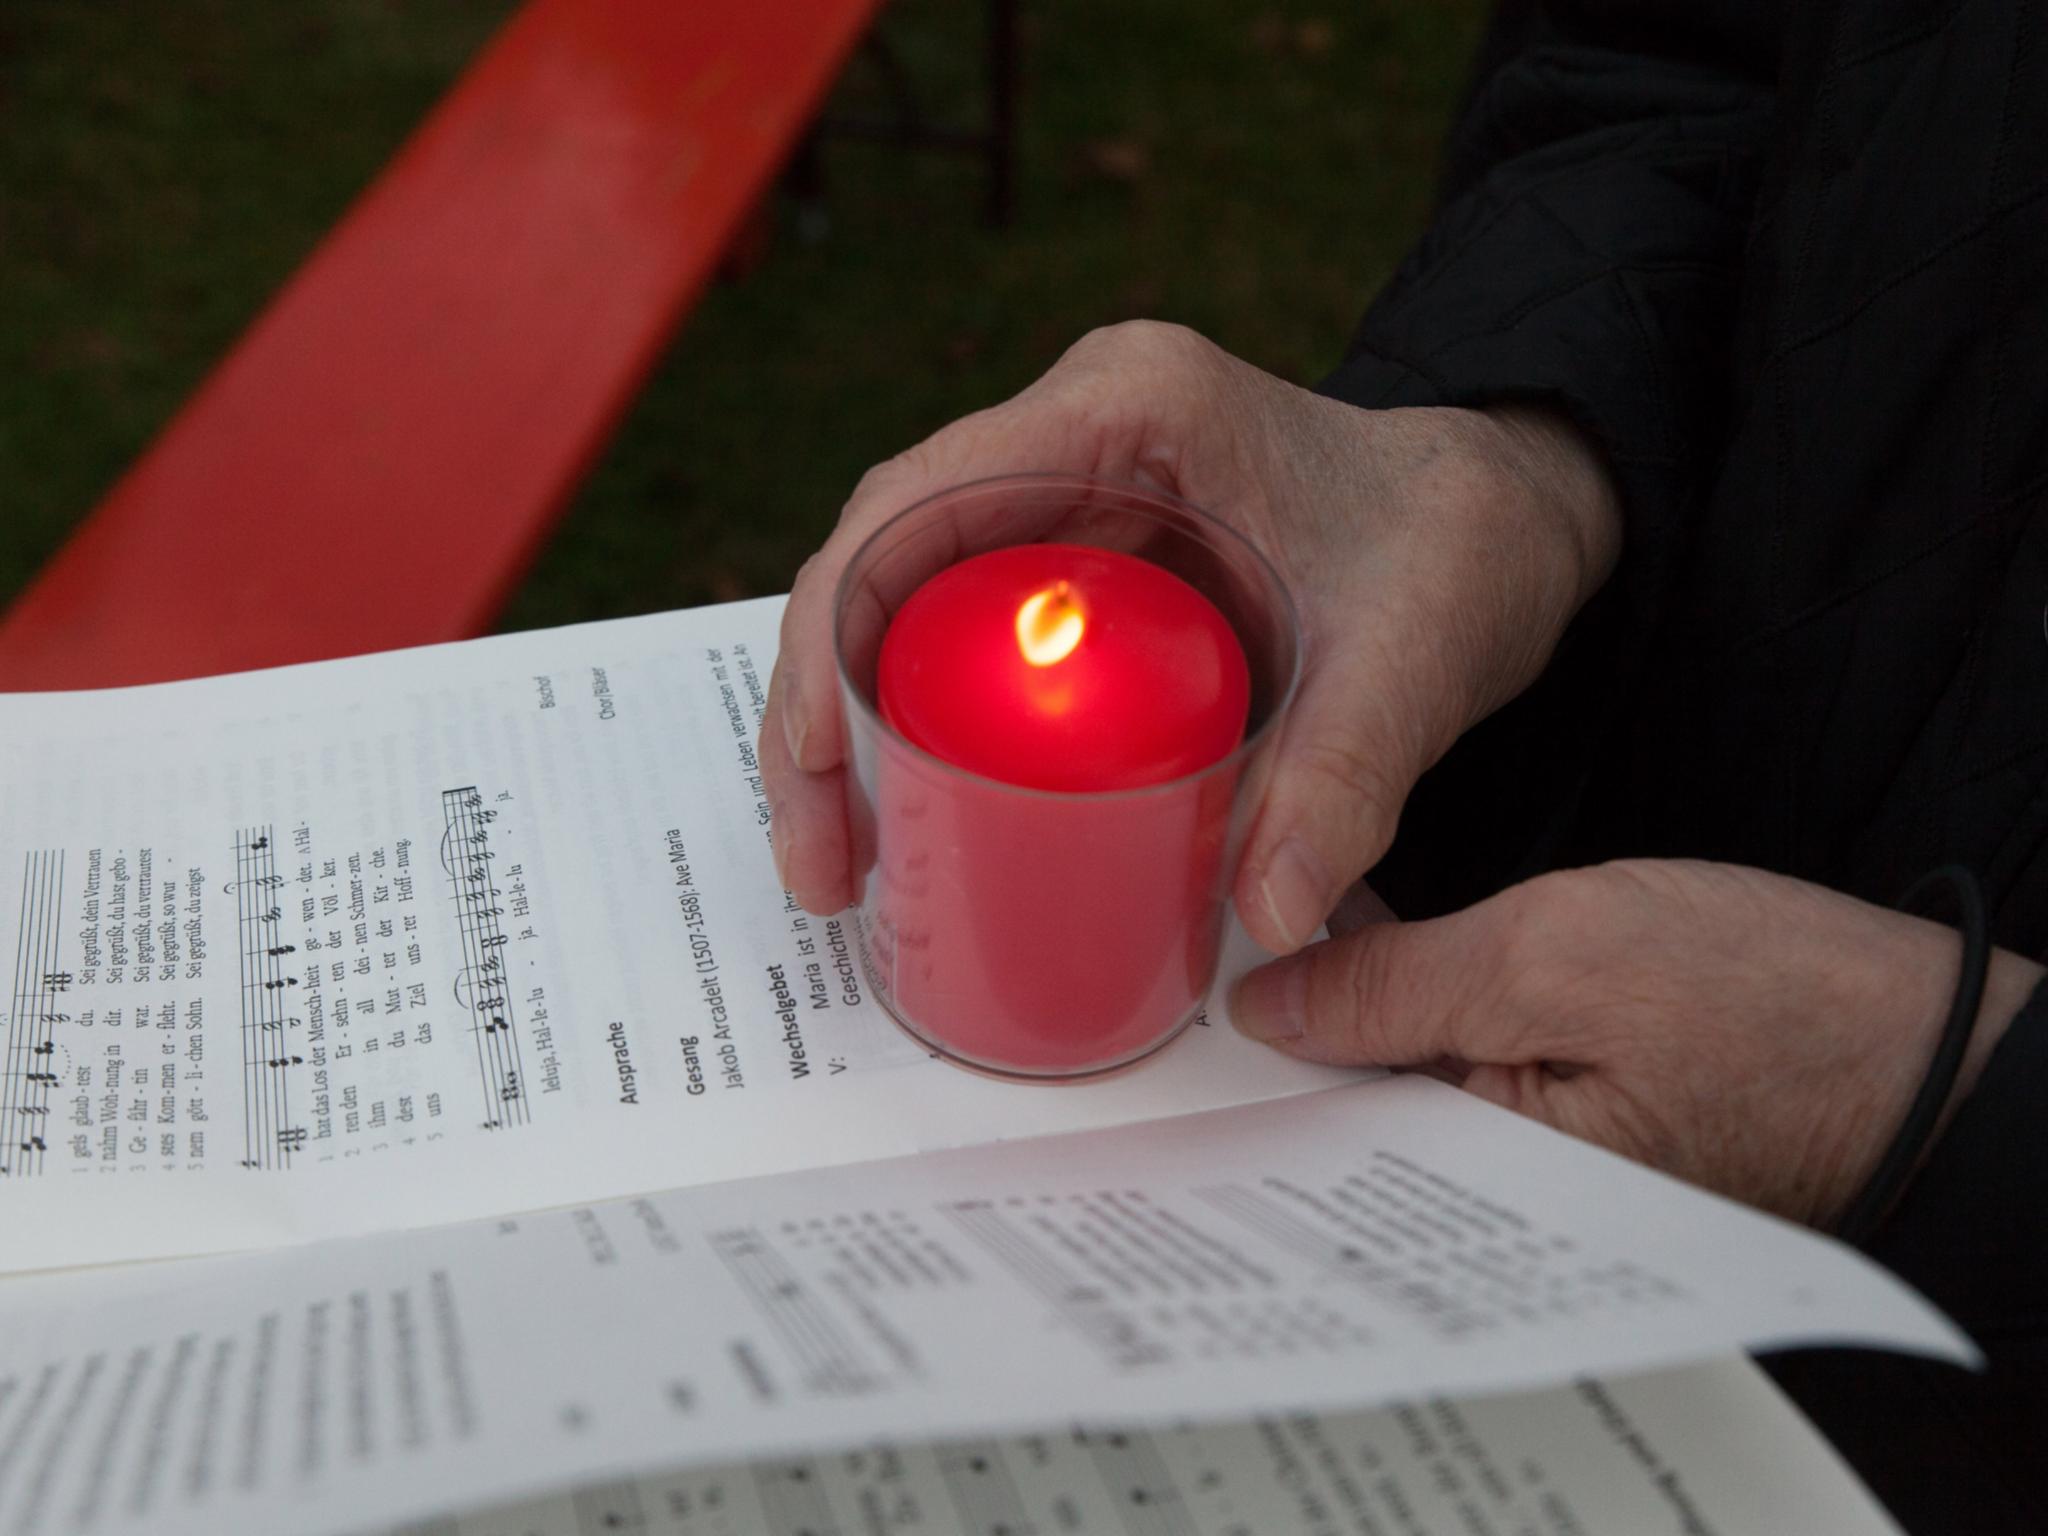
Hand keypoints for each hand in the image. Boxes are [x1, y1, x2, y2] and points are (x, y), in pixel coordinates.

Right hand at [761, 321, 1621, 943]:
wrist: (1495, 518)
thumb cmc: (1455, 542)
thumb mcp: (1419, 655)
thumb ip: (1352, 776)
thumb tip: (1267, 915)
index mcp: (1126, 402)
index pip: (918, 502)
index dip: (832, 633)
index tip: (818, 766)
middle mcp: (1069, 430)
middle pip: (879, 559)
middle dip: (818, 707)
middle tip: (826, 865)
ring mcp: (1064, 486)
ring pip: (901, 599)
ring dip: (852, 726)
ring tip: (848, 868)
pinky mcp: (1075, 549)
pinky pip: (960, 632)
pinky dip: (921, 725)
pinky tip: (920, 818)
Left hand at [1231, 859, 2046, 1226]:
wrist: (1925, 1039)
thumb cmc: (1772, 1005)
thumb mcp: (1555, 956)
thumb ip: (1397, 989)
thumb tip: (1266, 1006)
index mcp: (1477, 1177)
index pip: (1314, 1129)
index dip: (1245, 1048)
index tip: (1178, 969)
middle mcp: (1491, 1187)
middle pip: (1343, 1108)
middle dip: (1285, 1029)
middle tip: (1207, 928)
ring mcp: (1531, 1154)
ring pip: (1394, 1079)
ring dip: (1345, 1010)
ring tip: (1269, 921)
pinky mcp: (1565, 1109)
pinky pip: (1454, 1068)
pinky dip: (1411, 1009)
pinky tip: (1366, 944)